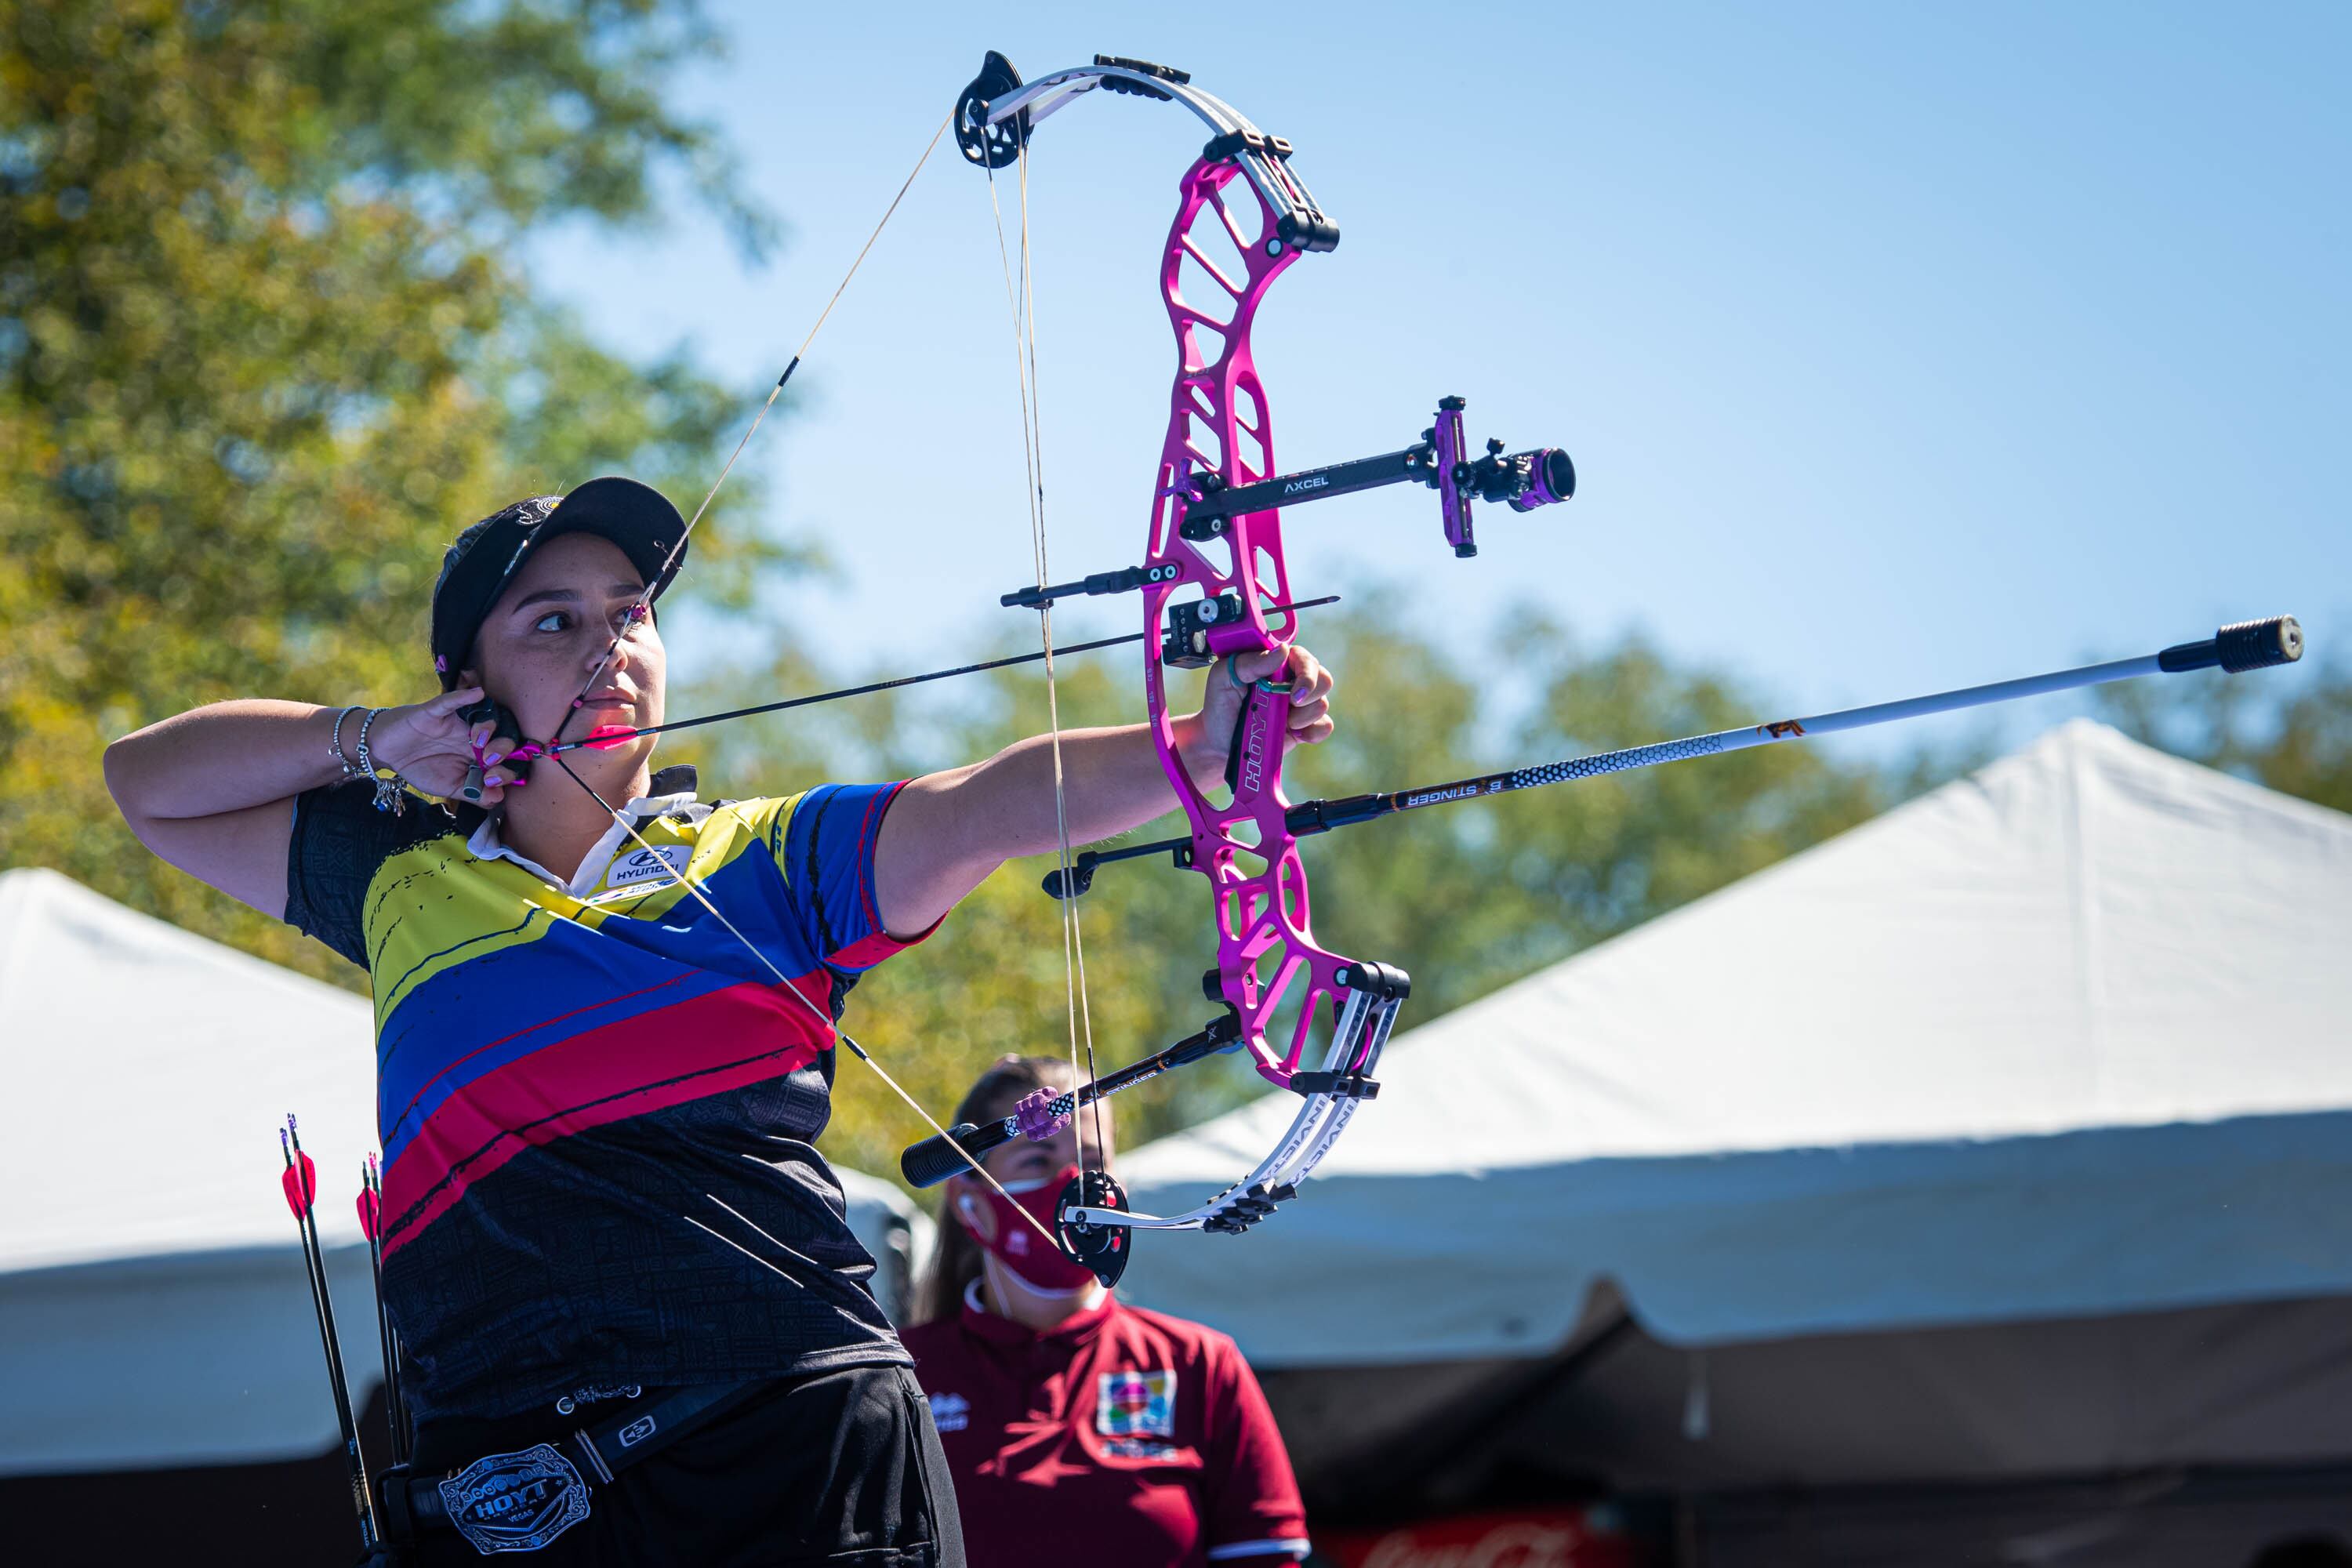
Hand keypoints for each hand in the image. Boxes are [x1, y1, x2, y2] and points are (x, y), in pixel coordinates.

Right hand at [363, 687, 527, 805]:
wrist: (387, 754)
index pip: (507, 758)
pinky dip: (464, 697)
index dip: (509, 769)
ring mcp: (457, 722)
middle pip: (504, 733)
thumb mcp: (449, 787)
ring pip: (484, 716)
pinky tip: (477, 694)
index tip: (494, 781)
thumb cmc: (421, 767)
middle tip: (491, 760)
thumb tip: (499, 798)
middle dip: (504, 747)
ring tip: (480, 742)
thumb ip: (474, 794)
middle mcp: (474, 736)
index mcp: (480, 755)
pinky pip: (451, 702)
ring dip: (489, 727)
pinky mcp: (435, 712)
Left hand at [1182, 643, 1335, 793]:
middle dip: (1311, 691)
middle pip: (1323, 677)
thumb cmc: (1220, 705)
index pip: (1302, 657)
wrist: (1219, 744)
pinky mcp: (1305, 727)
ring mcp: (1301, 705)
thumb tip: (1282, 651)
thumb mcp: (1223, 678)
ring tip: (1282, 722)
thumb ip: (1249, 662)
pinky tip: (1295, 734)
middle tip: (1293, 703)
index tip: (1293, 691)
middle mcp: (1293, 681)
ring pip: (1323, 703)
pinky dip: (1314, 732)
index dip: (1306, 671)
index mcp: (1276, 664)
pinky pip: (1325, 726)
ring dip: (1304, 716)